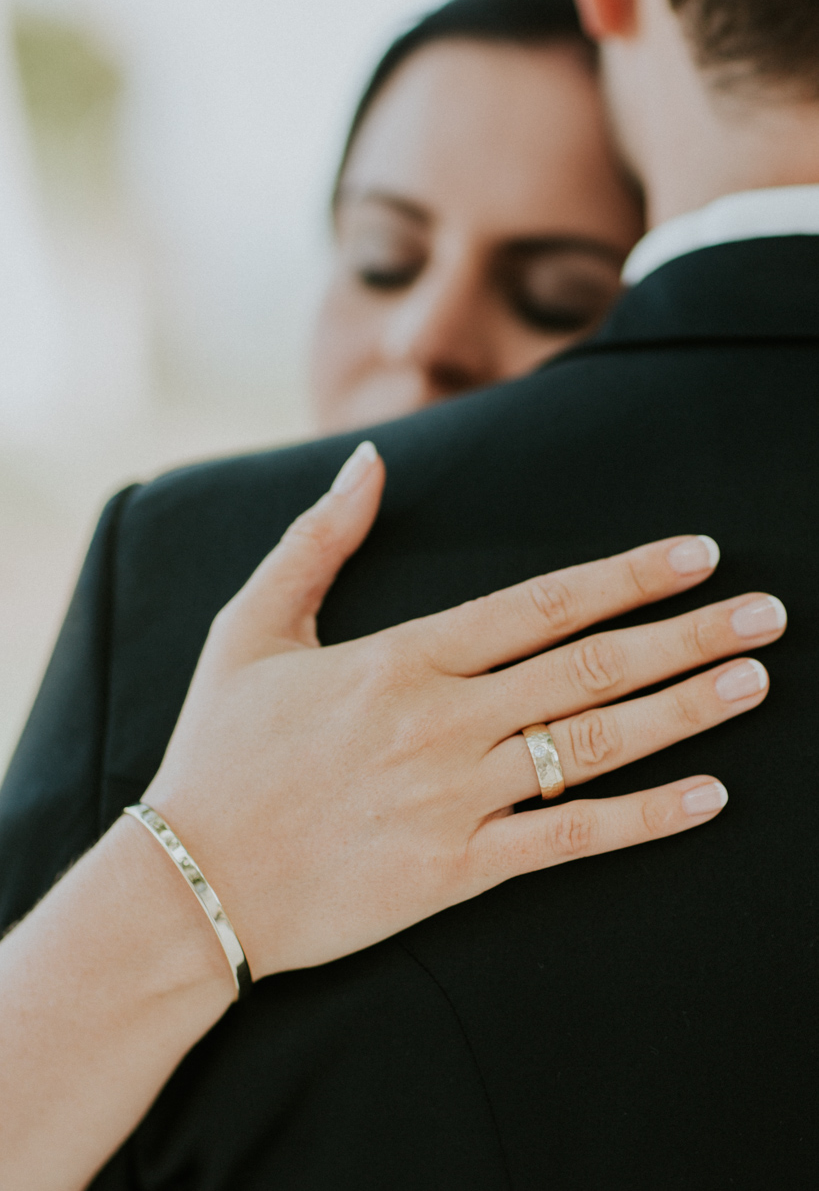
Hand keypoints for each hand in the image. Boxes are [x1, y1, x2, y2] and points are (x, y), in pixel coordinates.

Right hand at [142, 441, 785, 982]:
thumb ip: (317, 540)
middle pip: (590, 669)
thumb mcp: (250, 627)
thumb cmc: (218, 750)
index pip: (541, 603)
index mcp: (402, 659)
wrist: (190, 884)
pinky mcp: (458, 871)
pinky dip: (643, 820)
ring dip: (684, 712)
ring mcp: (457, 799)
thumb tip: (366, 461)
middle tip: (766, 614)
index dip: (628, 576)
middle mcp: (443, 723)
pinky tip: (708, 798)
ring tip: (754, 681)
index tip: (696, 555)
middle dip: (686, 635)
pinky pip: (569, 841)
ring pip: (595, 747)